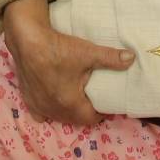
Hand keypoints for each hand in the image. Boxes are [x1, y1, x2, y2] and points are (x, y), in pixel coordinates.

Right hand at [1, 0, 132, 125]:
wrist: (27, 40)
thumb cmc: (58, 49)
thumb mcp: (87, 53)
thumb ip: (111, 58)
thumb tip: (132, 58)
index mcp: (70, 104)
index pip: (91, 118)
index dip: (102, 112)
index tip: (107, 102)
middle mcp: (53, 110)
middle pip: (75, 119)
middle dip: (85, 112)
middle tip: (93, 98)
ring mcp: (39, 106)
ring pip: (58, 116)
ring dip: (68, 110)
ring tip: (76, 97)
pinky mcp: (28, 99)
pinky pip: (41, 112)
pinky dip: (48, 108)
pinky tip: (52, 99)